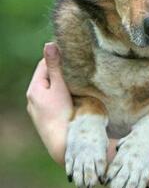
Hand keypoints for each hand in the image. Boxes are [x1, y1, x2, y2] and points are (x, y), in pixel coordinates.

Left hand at [26, 42, 72, 164]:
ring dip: (60, 83)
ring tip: (75, 81)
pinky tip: (71, 96)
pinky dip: (60, 95)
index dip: (57, 58)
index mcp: (34, 89)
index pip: (44, 65)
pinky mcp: (46, 118)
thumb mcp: (60, 86)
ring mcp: (38, 110)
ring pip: (50, 89)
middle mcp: (32, 99)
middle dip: (59, 71)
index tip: (72, 55)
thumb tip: (49, 44)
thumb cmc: (62, 113)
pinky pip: (52, 100)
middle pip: (46, 77)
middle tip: (76, 67)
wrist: (63, 143)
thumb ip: (55, 66)